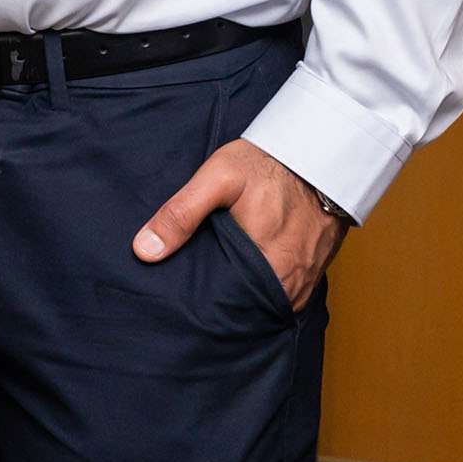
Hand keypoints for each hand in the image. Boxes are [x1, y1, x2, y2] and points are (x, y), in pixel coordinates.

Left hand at [134, 138, 345, 310]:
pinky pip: (284, 291)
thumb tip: (144, 251)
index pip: (229, 310)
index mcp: (269, 269)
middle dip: (222, 303)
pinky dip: (263, 284)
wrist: (318, 151)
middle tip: (193, 291)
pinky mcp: (313, 270)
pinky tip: (242, 272)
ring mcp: (306, 279)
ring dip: (243, 295)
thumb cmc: (266, 164)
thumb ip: (181, 214)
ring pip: (265, 301)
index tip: (182, 300)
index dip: (204, 306)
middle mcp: (292, 284)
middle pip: (247, 309)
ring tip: (215, 284)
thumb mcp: (217, 179)